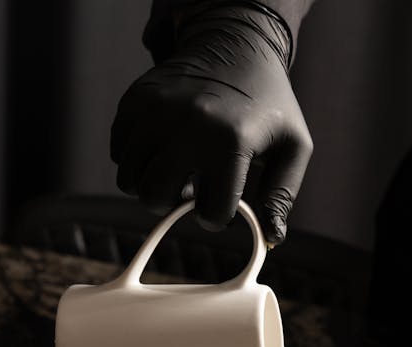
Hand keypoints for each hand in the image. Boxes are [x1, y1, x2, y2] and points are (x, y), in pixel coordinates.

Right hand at [110, 3, 312, 244]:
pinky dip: (135, 160)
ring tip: (175, 169)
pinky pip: (118, 153)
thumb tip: (272, 238)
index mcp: (230, 142)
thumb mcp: (293, 146)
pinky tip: (161, 148)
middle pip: (155, 198)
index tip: (223, 201)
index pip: (210, 213)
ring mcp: (155, 111)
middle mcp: (187, 125)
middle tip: (190, 189)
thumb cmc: (268, 104)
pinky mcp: (134, 100)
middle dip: (173, 204)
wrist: (236, 44)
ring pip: (129, 179)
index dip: (218, 216)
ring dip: (151, 184)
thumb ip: (282, 196)